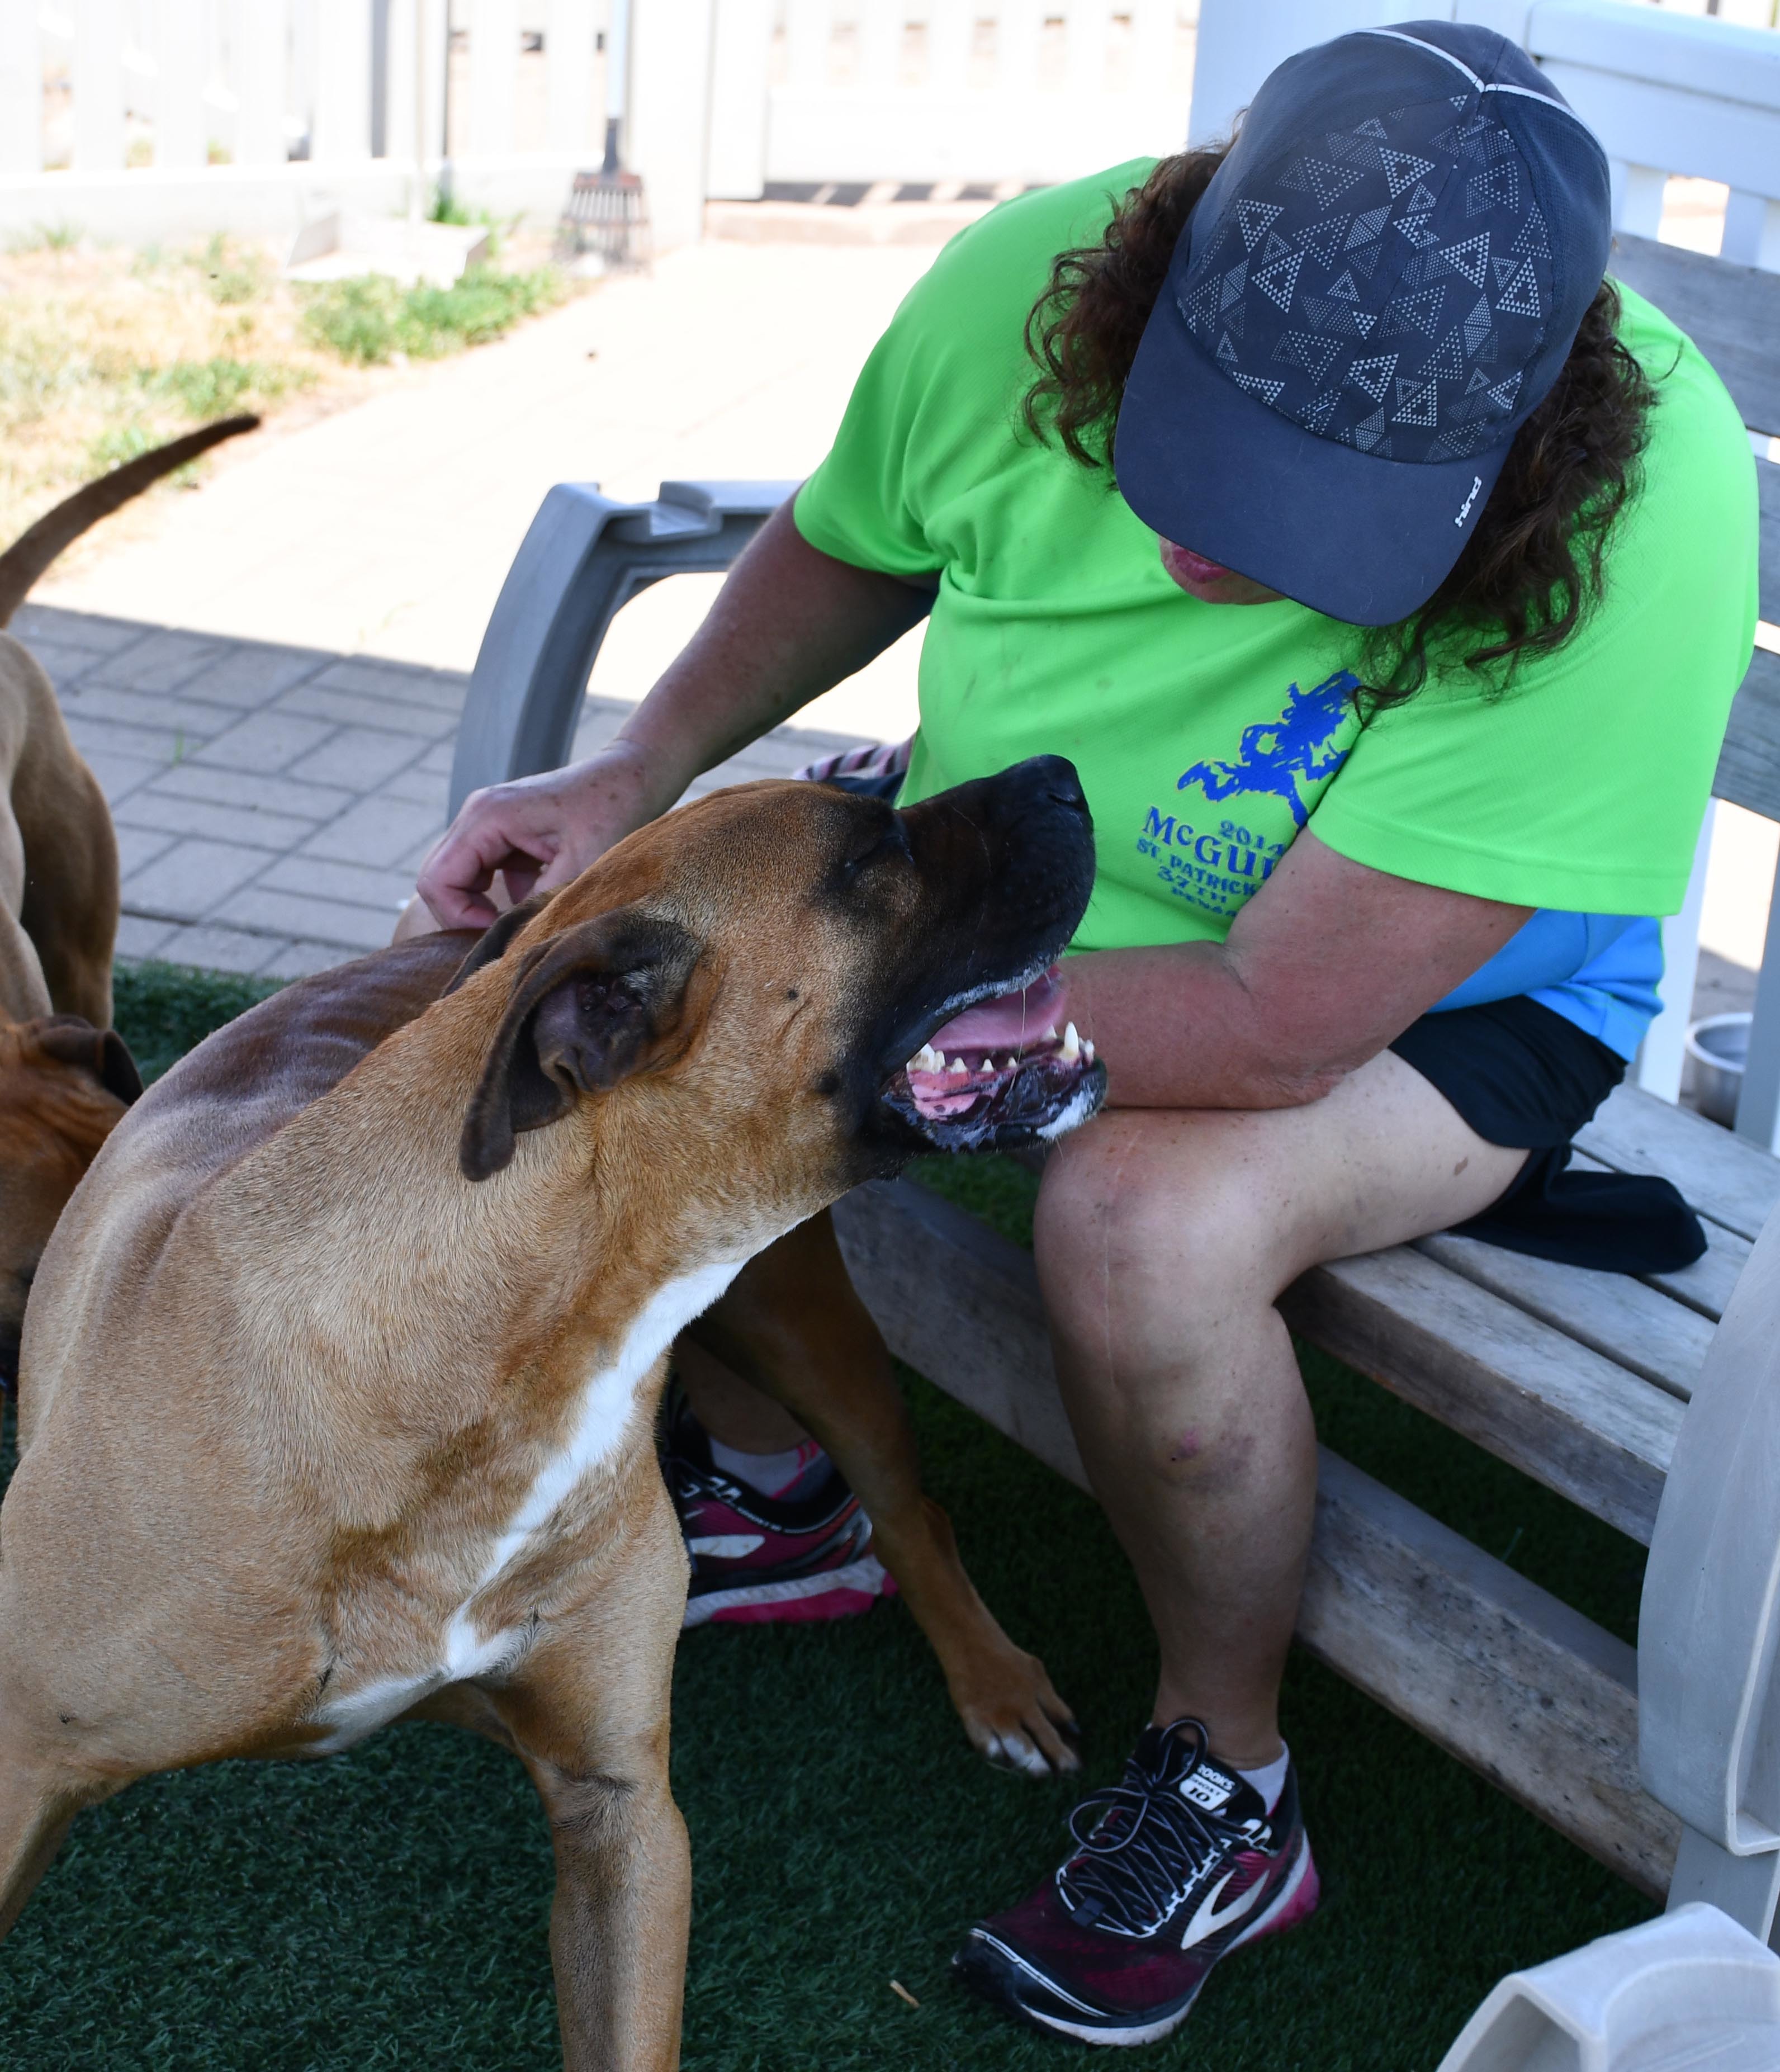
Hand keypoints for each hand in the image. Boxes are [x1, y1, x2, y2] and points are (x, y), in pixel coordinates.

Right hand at [415, 741, 662, 929]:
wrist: (633, 777)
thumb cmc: (612, 811)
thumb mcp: (579, 865)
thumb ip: (537, 903)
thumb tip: (510, 940)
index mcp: (487, 817)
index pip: (437, 880)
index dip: (458, 918)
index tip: (498, 933)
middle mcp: (478, 815)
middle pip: (439, 880)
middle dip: (464, 915)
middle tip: (506, 934)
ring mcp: (490, 822)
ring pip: (459, 878)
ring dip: (482, 906)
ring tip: (521, 921)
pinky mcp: (507, 833)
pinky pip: (484, 873)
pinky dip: (502, 895)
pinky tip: (537, 899)